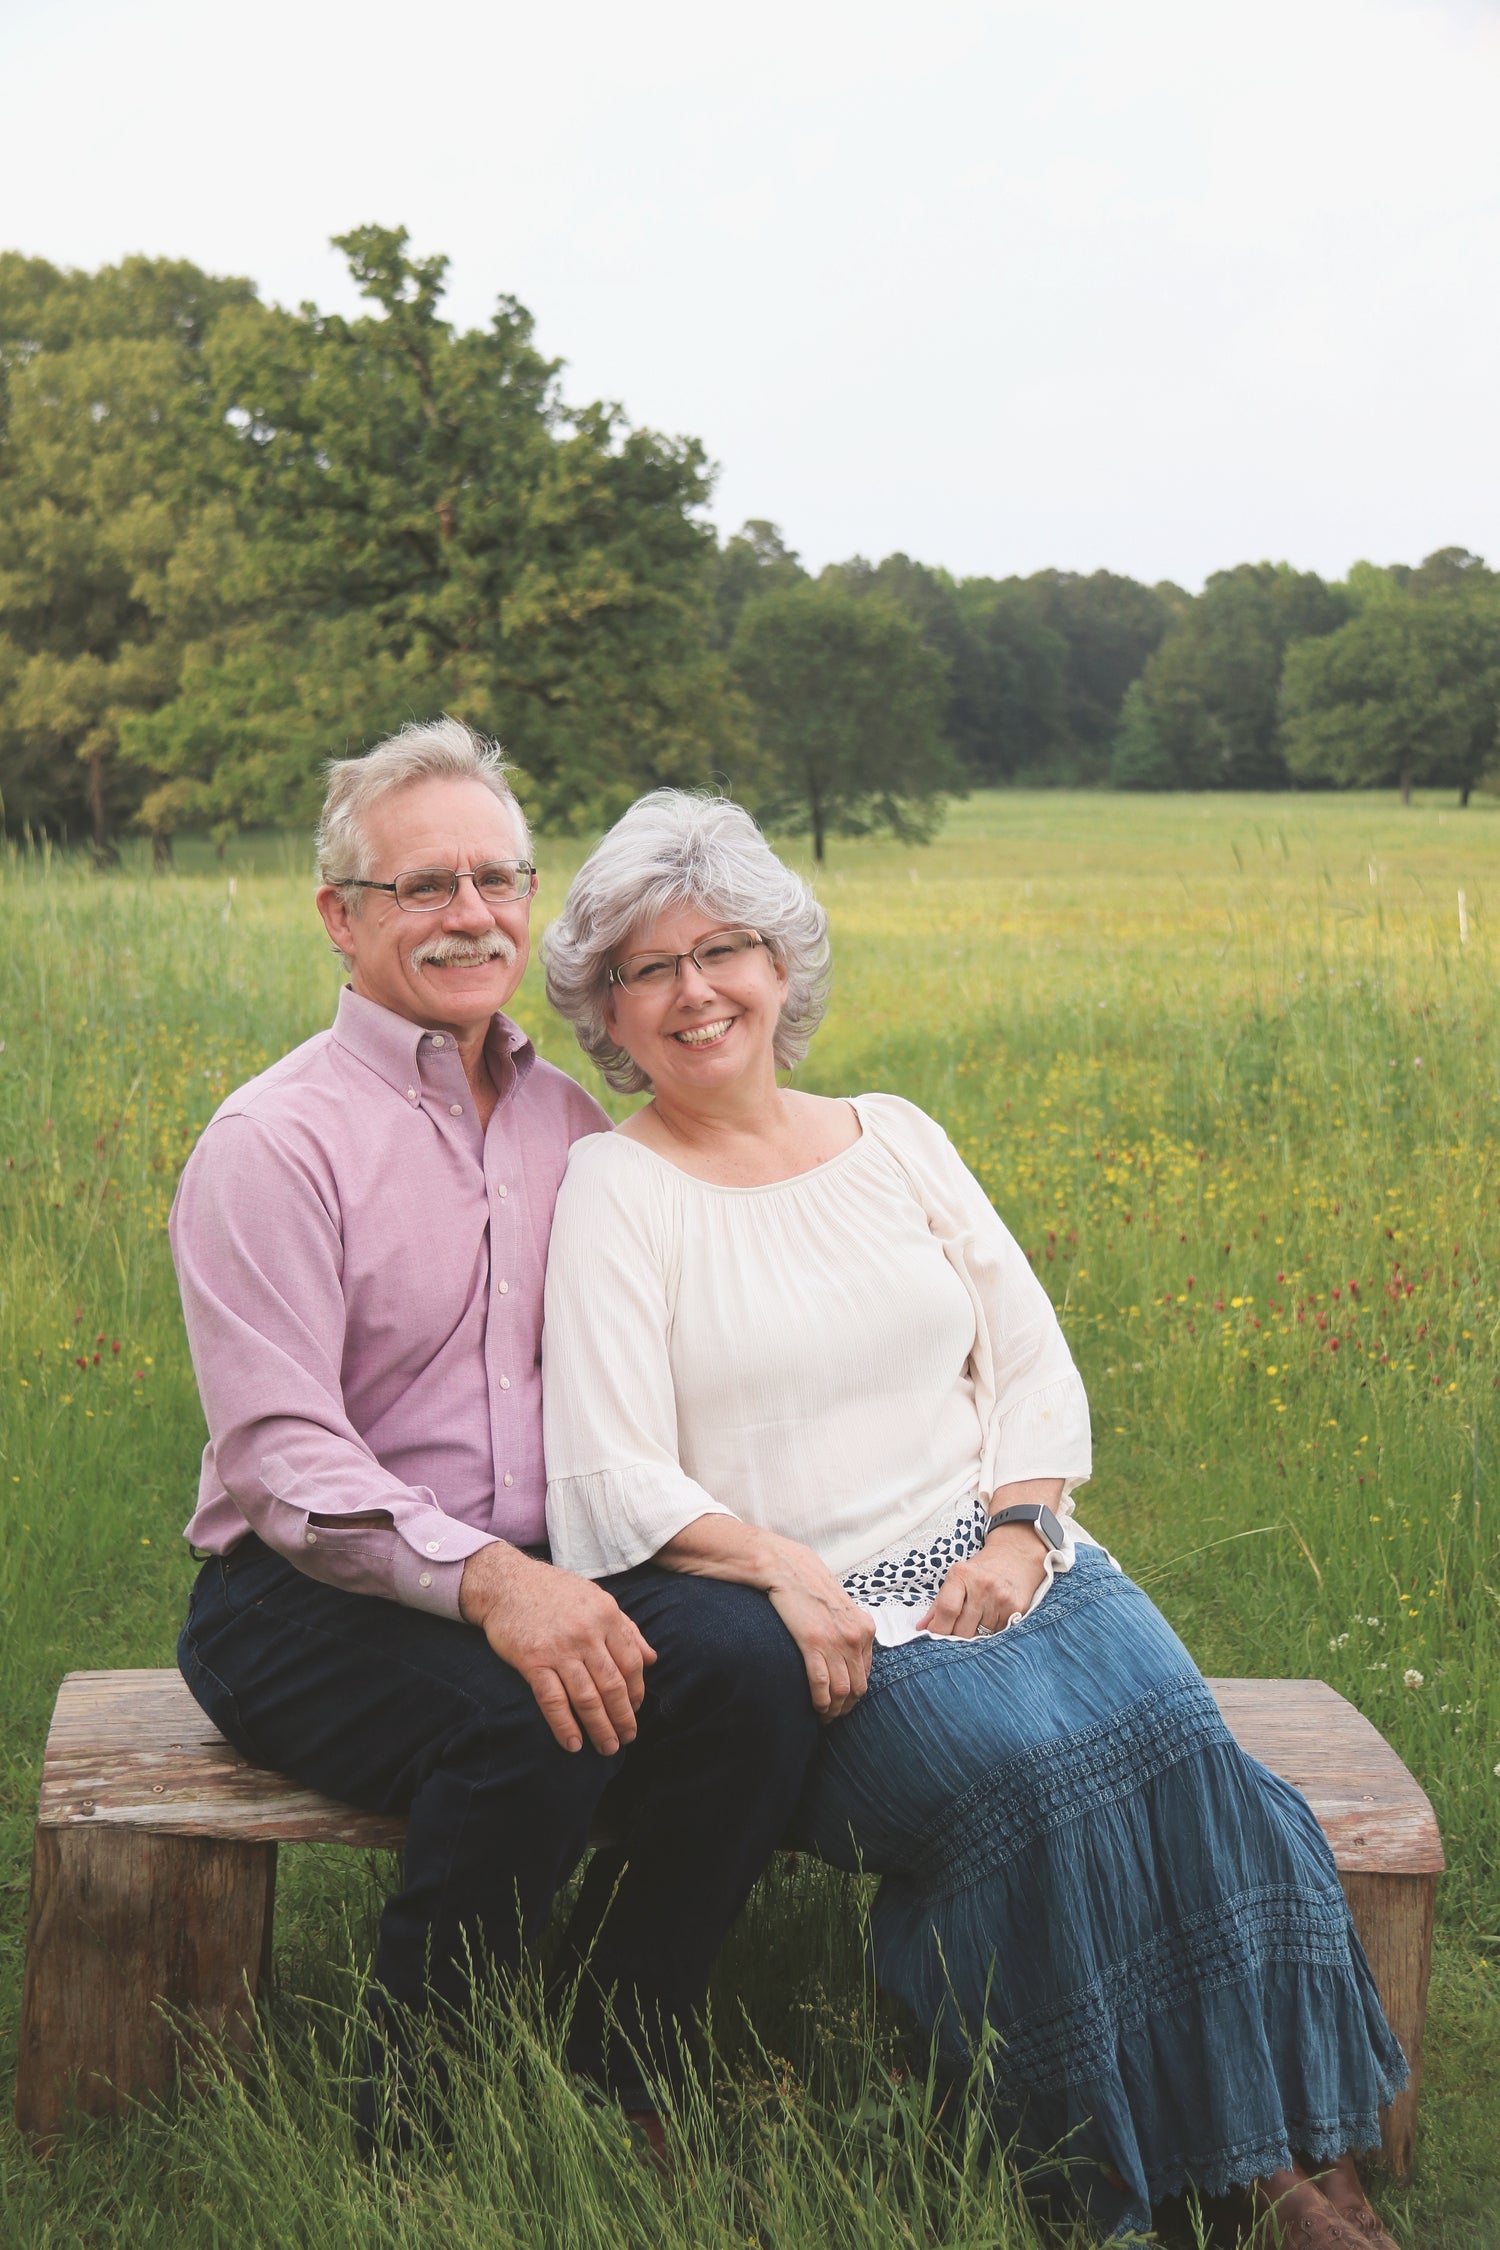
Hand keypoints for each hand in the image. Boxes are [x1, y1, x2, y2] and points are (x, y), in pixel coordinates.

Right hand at [459, 1543, 655, 1755]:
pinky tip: (573, 1744)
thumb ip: (626, 1629)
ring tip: (607, 1748)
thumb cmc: (555, 1592)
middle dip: (623, 1718)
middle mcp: (586, 1633)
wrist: (506, 1582)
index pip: (632, 1663)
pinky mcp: (532, 1661)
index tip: (635, 1710)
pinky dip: (564, 1725)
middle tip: (626, 1738)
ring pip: (587, 1698)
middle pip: (613, 1686)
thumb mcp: (597, 1600)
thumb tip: (652, 1659)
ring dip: (600, 1728)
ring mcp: (559, 1649)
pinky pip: (553, 1700)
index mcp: (607, 1616)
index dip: (637, 1692)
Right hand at [762, 1537, 875, 1721]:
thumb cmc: (811, 1588)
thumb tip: (847, 1659)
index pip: (867, 1672)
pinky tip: (815, 1708)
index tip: (844, 1702)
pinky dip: (820, 1702)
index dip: (855, 1693)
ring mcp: (836, 1641)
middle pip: (858, 1686)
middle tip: (834, 1716)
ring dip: (833, 1709)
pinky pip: (822, 1683)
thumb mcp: (841, 1608)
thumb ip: (849, 1632)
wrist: (789, 1568)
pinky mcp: (813, 1643)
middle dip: (846, 1707)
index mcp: (865, 1628)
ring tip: (824, 1717)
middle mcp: (855, 1636)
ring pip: (842, 1690)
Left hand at [919, 1522, 1048, 1637]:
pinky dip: (991, 1634)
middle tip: (955, 1634)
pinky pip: (997, 1634)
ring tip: (977, 1621)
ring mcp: (1001, 1598)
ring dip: (974, 1636)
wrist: (1015, 1557)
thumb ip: (938, 1604)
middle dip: (955, 1638)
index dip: (938, 1629)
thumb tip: (922, 1628)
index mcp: (961, 1575)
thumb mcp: (956, 1578)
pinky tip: (992, 1620)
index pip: (947, 1609)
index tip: (933, 1639)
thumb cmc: (981, 1570)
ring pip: (980, 1636)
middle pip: (962, 1629)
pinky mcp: (1016, 1609)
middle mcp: (982, 1585)